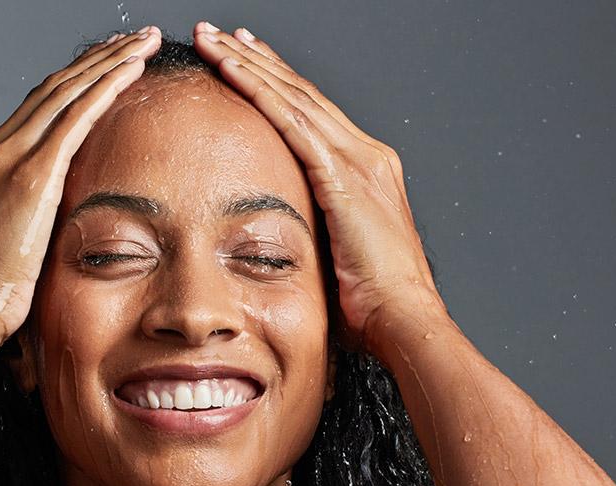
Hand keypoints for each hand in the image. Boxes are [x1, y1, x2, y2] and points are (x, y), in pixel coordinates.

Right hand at [0, 27, 161, 352]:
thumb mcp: (5, 244)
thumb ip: (27, 219)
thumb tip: (54, 226)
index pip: (38, 108)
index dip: (74, 82)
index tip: (104, 66)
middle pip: (54, 88)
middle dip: (96, 59)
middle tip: (131, 38)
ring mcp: (10, 157)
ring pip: (67, 91)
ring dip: (108, 62)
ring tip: (142, 42)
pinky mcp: (32, 175)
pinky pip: (76, 117)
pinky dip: (106, 88)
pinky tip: (131, 71)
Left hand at [192, 22, 447, 353]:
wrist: (402, 319)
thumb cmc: (371, 307)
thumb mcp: (338, 260)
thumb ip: (313, 237)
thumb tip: (274, 246)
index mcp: (365, 172)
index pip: (313, 115)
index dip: (278, 84)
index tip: (247, 60)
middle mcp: (366, 154)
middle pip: (301, 94)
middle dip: (259, 61)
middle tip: (221, 34)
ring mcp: (358, 160)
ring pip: (293, 97)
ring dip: (250, 64)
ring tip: (213, 39)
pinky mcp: (344, 175)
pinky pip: (292, 122)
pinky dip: (260, 92)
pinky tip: (232, 69)